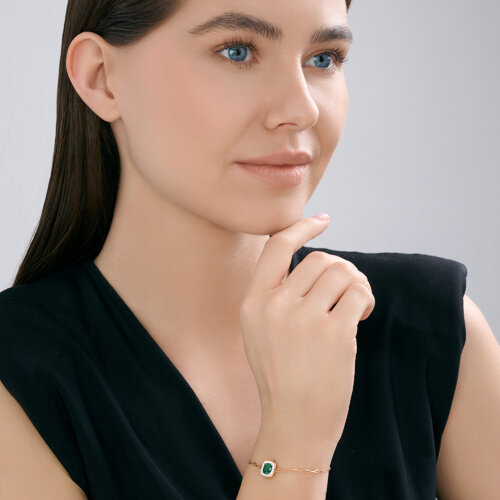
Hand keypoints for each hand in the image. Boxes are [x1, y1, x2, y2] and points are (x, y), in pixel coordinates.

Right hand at [239, 215, 374, 447]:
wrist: (295, 425)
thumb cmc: (281, 378)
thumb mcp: (259, 333)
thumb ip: (276, 297)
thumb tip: (315, 263)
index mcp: (252, 303)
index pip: (276, 247)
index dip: (301, 228)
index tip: (323, 221)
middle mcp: (273, 306)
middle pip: (320, 259)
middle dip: (341, 269)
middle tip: (348, 290)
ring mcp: (302, 319)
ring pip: (342, 271)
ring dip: (356, 283)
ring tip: (355, 305)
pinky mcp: (333, 333)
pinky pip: (358, 292)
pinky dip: (366, 298)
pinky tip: (361, 315)